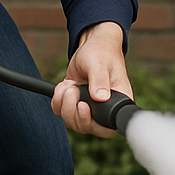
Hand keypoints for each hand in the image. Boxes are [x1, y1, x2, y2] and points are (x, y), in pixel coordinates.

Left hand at [51, 21, 131, 137]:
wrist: (91, 46)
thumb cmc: (101, 52)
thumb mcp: (99, 64)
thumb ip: (100, 81)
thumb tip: (100, 98)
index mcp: (117, 102)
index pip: (107, 128)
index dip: (93, 124)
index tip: (83, 106)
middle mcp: (104, 109)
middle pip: (85, 127)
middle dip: (72, 110)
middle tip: (72, 89)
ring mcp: (89, 108)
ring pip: (71, 121)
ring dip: (64, 104)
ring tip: (68, 85)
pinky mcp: (75, 103)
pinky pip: (61, 112)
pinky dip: (58, 101)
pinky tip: (64, 85)